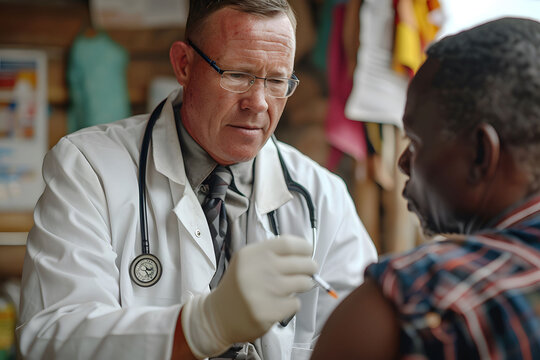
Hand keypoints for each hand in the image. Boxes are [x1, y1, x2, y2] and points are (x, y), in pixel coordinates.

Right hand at [181, 235, 316, 358]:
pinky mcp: (268, 312)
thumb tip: (304, 253)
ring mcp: (263, 292)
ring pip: (303, 283)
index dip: (304, 247)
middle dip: (311, 267)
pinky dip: (293, 304)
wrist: (218, 315)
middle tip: (310, 271)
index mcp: (252, 253)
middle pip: (301, 263)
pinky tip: (281, 303)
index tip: (308, 253)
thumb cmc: (239, 285)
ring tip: (295, 286)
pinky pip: (295, 304)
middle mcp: (258, 270)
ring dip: (304, 285)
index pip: (289, 244)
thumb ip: (271, 254)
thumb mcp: (248, 261)